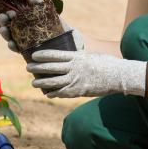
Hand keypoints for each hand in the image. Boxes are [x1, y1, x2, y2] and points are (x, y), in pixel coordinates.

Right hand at [0, 0, 83, 52]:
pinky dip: (13, 46)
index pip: (20, 15)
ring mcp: (28, 43)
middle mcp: (29, 31)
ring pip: (12, 36)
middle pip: (12, 24)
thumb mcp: (59, 21)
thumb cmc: (69, 37)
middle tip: (4, 17)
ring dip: (5, 33)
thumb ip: (45, 9)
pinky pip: (18, 50)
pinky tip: (12, 44)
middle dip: (5, 20)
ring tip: (4, 29)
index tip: (10, 10)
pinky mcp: (29, 54)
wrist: (77, 55)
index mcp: (34, 22)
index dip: (12, 11)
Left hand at [27, 49, 147, 97]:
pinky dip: (54, 93)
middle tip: (28, 67)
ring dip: (42, 82)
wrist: (119, 76)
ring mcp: (77, 80)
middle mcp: (74, 68)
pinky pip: (63, 93)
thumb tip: (68, 56)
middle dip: (38, 68)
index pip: (55, 54)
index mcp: (77, 57)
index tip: (34, 55)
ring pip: (54, 81)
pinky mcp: (80, 91)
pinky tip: (48, 93)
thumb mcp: (90, 56)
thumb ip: (78, 57)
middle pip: (51, 68)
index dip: (43, 55)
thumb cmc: (106, 64)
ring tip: (33, 83)